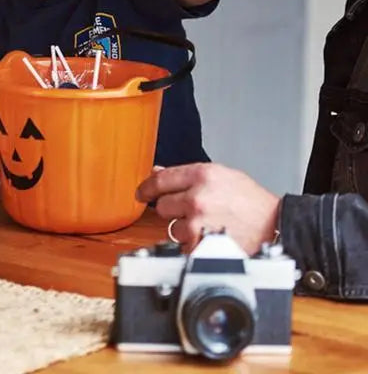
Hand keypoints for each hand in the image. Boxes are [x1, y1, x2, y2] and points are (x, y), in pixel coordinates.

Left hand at [135, 163, 280, 254]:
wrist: (276, 225)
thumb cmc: (251, 201)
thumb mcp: (221, 175)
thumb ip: (187, 175)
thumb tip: (157, 173)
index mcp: (201, 175)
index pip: (160, 180)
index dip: (147, 188)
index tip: (142, 193)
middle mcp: (197, 197)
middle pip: (162, 205)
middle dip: (173, 209)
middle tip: (192, 211)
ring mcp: (198, 223)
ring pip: (172, 227)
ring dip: (183, 228)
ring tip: (206, 225)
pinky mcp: (201, 245)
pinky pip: (183, 245)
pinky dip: (192, 245)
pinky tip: (209, 238)